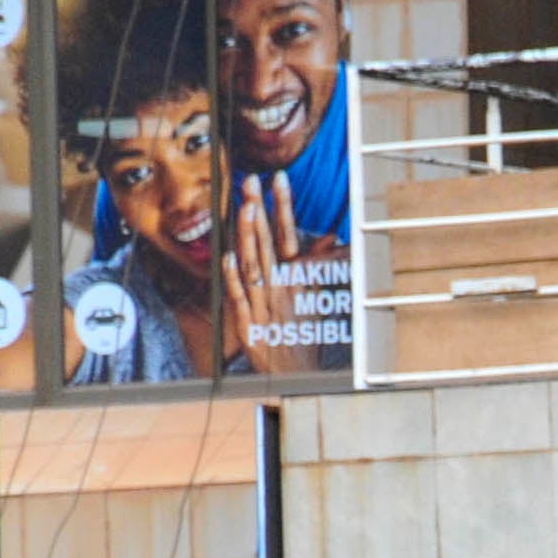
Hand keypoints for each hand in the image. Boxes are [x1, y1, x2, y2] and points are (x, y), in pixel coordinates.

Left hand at [221, 176, 334, 374]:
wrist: (296, 377)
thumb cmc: (304, 336)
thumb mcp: (316, 299)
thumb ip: (317, 267)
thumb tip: (329, 239)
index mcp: (297, 281)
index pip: (290, 236)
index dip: (283, 207)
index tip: (278, 180)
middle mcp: (281, 289)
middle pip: (269, 244)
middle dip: (261, 210)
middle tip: (253, 180)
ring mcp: (264, 306)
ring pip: (254, 265)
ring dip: (250, 236)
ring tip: (245, 206)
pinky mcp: (249, 326)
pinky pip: (240, 299)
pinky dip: (234, 279)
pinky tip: (227, 257)